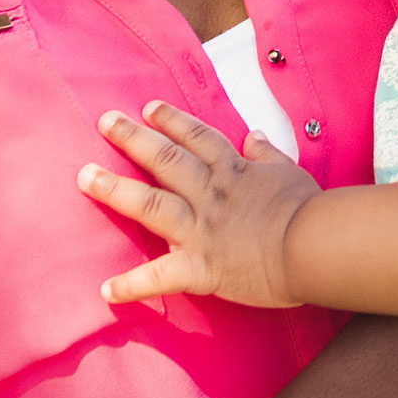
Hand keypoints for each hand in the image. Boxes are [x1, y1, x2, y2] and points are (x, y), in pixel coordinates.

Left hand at [78, 101, 320, 307]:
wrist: (312, 246)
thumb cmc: (308, 210)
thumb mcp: (289, 172)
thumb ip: (267, 154)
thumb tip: (254, 135)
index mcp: (233, 171)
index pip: (197, 138)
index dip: (171, 121)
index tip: (149, 108)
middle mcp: (210, 194)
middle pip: (165, 160)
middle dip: (132, 139)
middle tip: (104, 121)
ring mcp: (200, 229)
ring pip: (150, 204)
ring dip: (115, 190)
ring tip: (85, 176)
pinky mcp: (199, 267)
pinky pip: (158, 277)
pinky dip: (131, 284)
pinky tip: (105, 289)